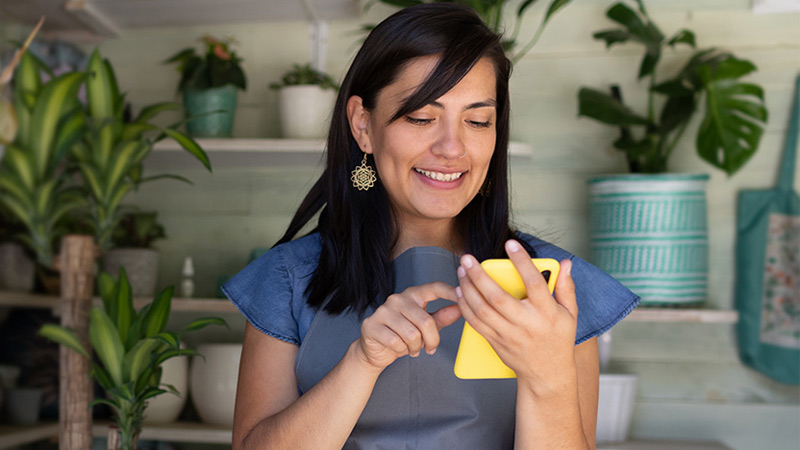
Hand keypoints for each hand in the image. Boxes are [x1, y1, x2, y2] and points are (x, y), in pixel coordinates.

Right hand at [355, 282, 460, 371]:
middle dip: (432, 340)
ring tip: (412, 349)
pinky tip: (399, 349)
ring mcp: (383, 311)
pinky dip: (402, 350)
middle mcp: (397, 299)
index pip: (434, 288)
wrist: (375, 351)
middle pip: (425, 321)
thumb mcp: (425, 327)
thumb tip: (461, 308)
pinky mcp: (372, 325)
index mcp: (412, 295)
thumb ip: (442, 317)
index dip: (450, 291)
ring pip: (411, 334)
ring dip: (416, 347)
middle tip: (430, 349)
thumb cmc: (402, 336)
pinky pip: (396, 342)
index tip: (463, 294)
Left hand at [456, 239, 577, 395]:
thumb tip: (565, 263)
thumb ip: (566, 287)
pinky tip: (460, 292)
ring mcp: (509, 335)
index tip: (510, 244)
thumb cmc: (558, 340)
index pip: (534, 283)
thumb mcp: (570, 314)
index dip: (521, 262)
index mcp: (547, 313)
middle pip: (498, 297)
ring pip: (482, 310)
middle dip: (479, 276)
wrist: (547, 374)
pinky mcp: (496, 342)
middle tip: (468, 258)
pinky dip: (465, 307)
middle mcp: (526, 324)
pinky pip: (476, 323)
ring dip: (468, 289)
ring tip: (461, 271)